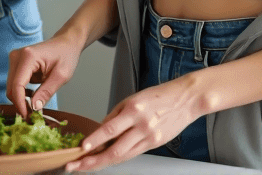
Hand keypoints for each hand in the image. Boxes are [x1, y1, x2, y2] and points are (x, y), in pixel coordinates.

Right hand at [6, 32, 83, 117]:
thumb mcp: (61, 76)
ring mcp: (15, 58)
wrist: (66, 43)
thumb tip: (33, 108)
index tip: (28, 117)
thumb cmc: (66, 55)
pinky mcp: (16, 63)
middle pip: (11, 87)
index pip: (17, 85)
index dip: (20, 104)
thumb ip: (46, 92)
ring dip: (22, 98)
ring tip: (36, 103)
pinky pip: (15, 83)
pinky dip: (22, 92)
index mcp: (28, 57)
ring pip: (12, 87)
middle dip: (20, 103)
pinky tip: (34, 93)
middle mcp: (17, 56)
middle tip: (33, 115)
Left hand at [65, 78, 202, 171]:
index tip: (82, 148)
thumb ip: (117, 115)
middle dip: (94, 161)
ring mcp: (149, 137)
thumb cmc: (159, 95)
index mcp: (134, 109)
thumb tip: (101, 130)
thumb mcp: (133, 98)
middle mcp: (142, 125)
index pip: (110, 128)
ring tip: (86, 166)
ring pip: (122, 156)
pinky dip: (118, 158)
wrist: (184, 100)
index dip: (95, 140)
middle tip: (77, 165)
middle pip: (115, 150)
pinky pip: (132, 154)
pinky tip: (107, 160)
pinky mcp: (155, 145)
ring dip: (103, 163)